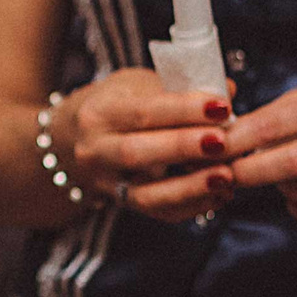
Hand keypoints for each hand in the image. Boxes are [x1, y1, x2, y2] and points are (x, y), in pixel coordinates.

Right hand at [54, 69, 232, 222]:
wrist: (69, 139)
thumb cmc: (112, 104)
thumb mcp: (134, 84)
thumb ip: (177, 87)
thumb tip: (227, 90)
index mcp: (98, 113)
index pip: (142, 111)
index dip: (183, 110)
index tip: (221, 106)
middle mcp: (95, 150)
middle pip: (138, 153)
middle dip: (184, 148)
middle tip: (224, 142)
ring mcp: (106, 182)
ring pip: (146, 193)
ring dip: (190, 187)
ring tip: (226, 177)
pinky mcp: (121, 203)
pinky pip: (158, 212)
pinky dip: (191, 205)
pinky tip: (219, 194)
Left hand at [219, 79, 296, 226]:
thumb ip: (277, 113)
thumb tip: (227, 131)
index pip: (274, 124)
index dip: (237, 139)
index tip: (211, 145)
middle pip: (289, 163)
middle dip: (248, 171)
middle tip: (223, 172)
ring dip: (276, 187)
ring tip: (272, 173)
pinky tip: (294, 196)